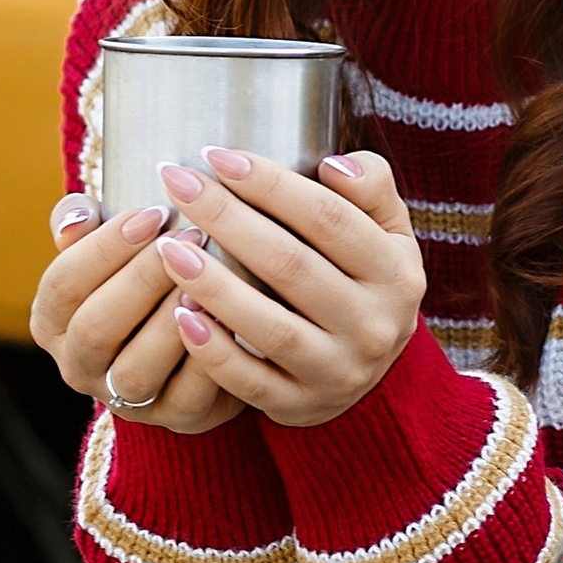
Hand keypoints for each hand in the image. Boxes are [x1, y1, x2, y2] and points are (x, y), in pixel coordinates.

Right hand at [28, 197, 242, 435]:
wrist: (199, 333)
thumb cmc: (147, 275)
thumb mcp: (111, 246)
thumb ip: (82, 222)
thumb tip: (79, 215)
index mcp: (53, 322)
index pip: (63, 285)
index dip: (104, 247)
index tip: (153, 212)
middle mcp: (79, 368)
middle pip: (96, 328)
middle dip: (143, 280)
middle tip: (190, 238)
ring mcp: (127, 400)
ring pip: (136, 370)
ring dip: (171, 324)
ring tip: (206, 280)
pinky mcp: (178, 419)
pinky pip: (190, 396)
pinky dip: (210, 358)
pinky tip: (231, 318)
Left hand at [148, 148, 424, 429]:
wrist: (367, 368)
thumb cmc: (361, 278)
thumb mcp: (386, 231)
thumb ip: (371, 186)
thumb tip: (336, 164)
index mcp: (396, 273)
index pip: (328, 218)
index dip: (271, 183)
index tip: (217, 156)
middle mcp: (375, 326)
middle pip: (291, 265)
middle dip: (227, 219)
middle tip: (175, 183)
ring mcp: (339, 372)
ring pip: (270, 328)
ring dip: (214, 286)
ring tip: (167, 249)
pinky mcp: (302, 406)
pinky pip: (250, 382)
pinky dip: (213, 351)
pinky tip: (179, 315)